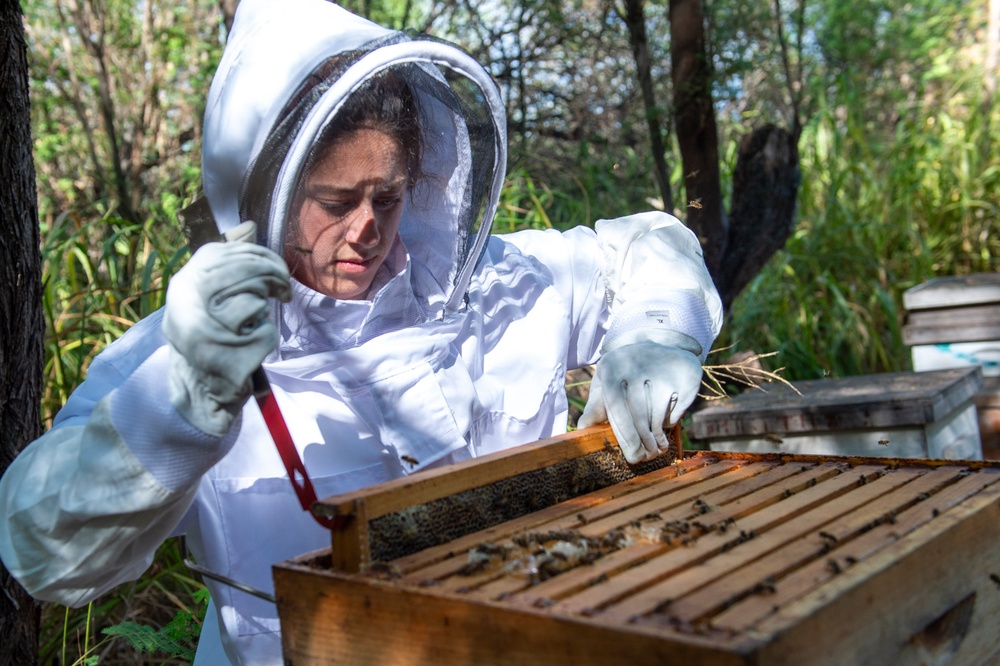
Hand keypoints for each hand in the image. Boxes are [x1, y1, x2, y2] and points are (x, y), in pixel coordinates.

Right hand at [163, 224, 290, 434]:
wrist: (199, 388)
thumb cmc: (210, 334)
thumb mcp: (209, 294)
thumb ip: (227, 260)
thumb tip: (248, 226)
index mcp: (184, 282)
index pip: (228, 251)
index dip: (260, 255)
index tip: (274, 269)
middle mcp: (189, 302)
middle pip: (248, 271)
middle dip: (274, 276)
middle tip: (283, 290)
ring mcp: (207, 329)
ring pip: (256, 299)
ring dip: (265, 309)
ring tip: (256, 319)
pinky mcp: (229, 354)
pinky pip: (265, 331)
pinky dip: (266, 337)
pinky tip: (252, 345)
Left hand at [578, 342, 702, 463]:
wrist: (660, 342)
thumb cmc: (626, 371)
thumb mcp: (607, 382)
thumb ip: (595, 407)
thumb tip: (582, 429)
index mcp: (612, 369)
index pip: (617, 411)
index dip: (625, 438)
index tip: (632, 457)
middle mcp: (637, 365)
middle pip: (639, 417)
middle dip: (643, 443)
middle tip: (647, 457)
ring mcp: (663, 370)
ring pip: (658, 417)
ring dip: (657, 435)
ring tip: (656, 444)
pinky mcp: (685, 376)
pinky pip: (676, 411)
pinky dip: (671, 421)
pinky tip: (666, 417)